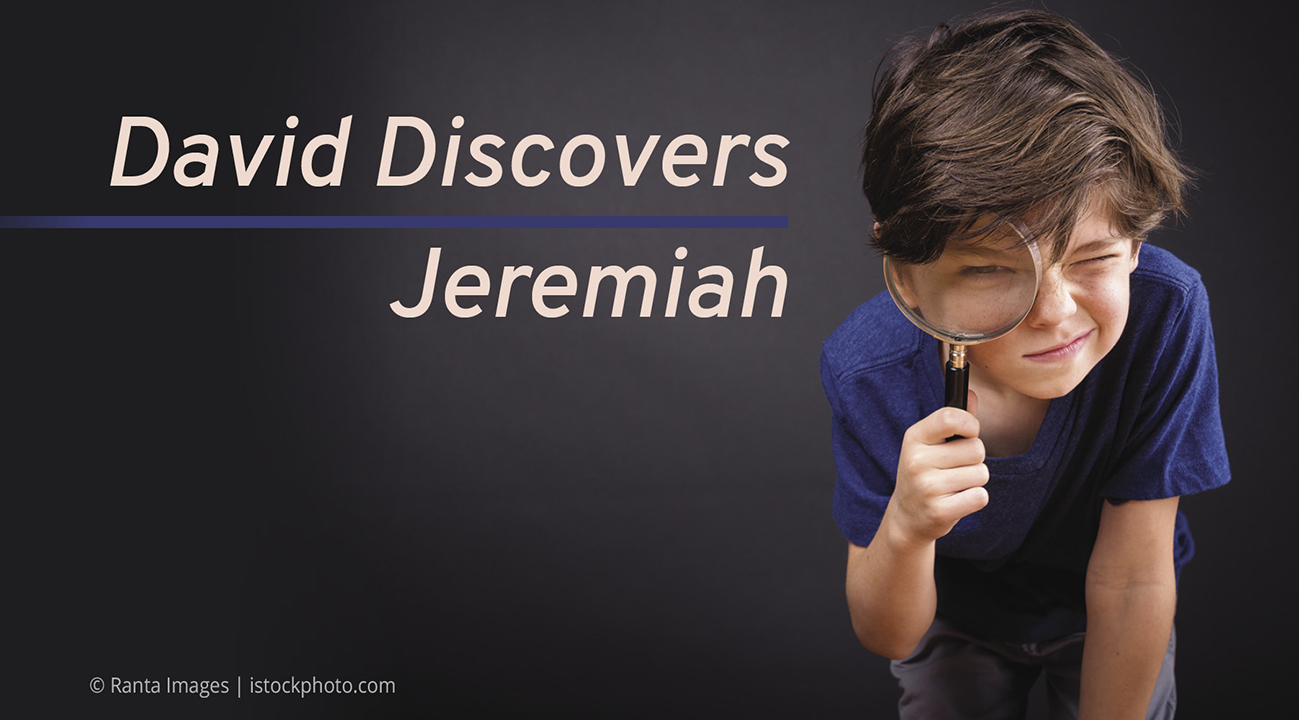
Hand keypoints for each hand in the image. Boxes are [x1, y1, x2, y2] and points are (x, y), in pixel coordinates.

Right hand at [885, 390, 988, 546]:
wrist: (907, 517)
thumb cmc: (924, 473)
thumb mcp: (929, 444)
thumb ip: (953, 419)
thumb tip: (972, 394)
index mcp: (914, 438)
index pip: (950, 417)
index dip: (970, 424)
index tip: (969, 432)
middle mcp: (918, 461)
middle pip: (976, 449)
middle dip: (974, 459)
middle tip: (954, 468)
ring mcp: (927, 487)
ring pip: (981, 473)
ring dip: (975, 480)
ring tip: (954, 485)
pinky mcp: (940, 511)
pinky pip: (980, 496)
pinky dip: (975, 498)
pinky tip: (957, 500)